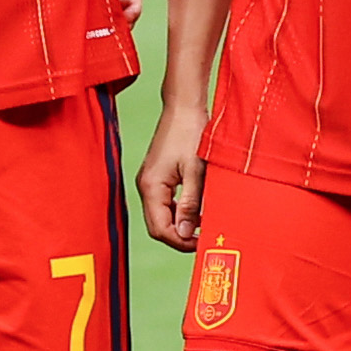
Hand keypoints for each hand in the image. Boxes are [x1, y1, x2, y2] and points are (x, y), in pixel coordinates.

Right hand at [136, 99, 209, 250]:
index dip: (180, 241)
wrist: (184, 107)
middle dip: (180, 236)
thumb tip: (185, 232)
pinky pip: (165, 204)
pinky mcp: (157, 177)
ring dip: (181, 224)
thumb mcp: (196, 171)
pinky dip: (179, 212)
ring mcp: (150, 181)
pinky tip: (197, 210)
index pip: (159, 229)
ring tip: (204, 225)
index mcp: (151, 186)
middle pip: (158, 226)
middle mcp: (145, 186)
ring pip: (161, 216)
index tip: (202, 243)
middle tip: (205, 238)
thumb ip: (190, 203)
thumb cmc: (191, 133)